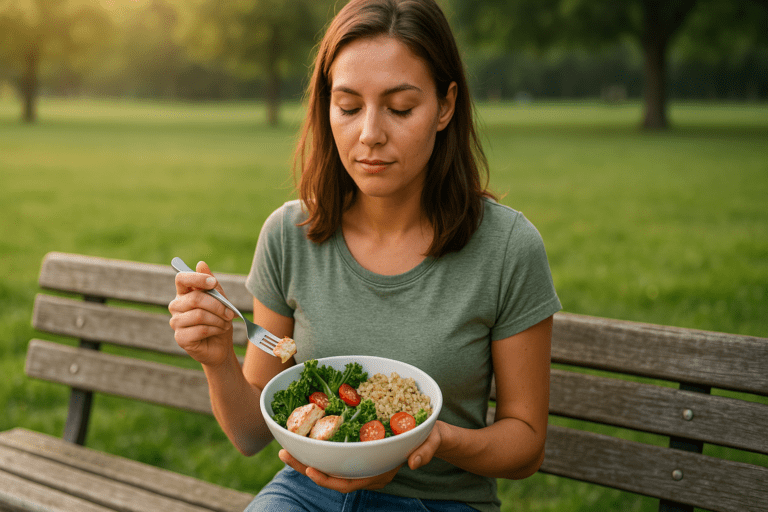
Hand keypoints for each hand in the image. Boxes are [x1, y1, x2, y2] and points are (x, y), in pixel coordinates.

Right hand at [168, 261, 235, 366]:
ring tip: (226, 323)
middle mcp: (176, 306)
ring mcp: (176, 322)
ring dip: (219, 319)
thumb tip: (201, 264)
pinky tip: (220, 331)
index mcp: (184, 293)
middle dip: (218, 305)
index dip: (196, 278)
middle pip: (195, 298)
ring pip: (200, 315)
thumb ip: (212, 284)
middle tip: (230, 312)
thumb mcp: (221, 300)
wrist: (221, 346)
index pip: (181, 278)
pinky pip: (200, 329)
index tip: (212, 283)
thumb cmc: (219, 320)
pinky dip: (216, 329)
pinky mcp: (180, 338)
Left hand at [277, 421, 448, 492]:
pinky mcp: (358, 450)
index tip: (311, 469)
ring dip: (306, 457)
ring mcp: (361, 461)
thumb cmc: (431, 438)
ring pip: (329, 465)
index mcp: (380, 472)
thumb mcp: (431, 441)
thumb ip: (425, 451)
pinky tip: (303, 436)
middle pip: (331, 475)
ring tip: (284, 446)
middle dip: (305, 467)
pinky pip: (334, 454)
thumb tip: (414, 462)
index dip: (329, 479)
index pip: (350, 482)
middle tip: (284, 454)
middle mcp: (367, 470)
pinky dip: (318, 446)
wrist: (432, 435)